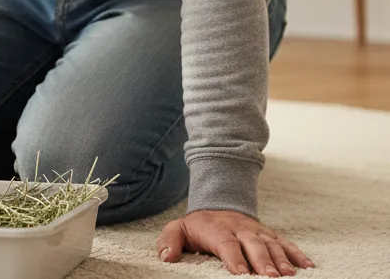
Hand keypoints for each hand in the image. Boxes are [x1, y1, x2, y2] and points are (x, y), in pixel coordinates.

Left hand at [157, 210, 313, 274]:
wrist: (216, 203)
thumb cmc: (197, 226)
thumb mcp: (177, 229)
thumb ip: (169, 241)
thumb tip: (167, 258)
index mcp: (216, 229)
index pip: (225, 244)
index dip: (233, 258)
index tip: (240, 273)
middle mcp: (239, 229)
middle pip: (253, 244)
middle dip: (262, 261)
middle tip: (271, 278)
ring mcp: (256, 231)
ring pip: (271, 244)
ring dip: (282, 259)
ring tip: (290, 276)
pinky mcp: (269, 234)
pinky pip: (285, 242)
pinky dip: (297, 253)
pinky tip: (309, 266)